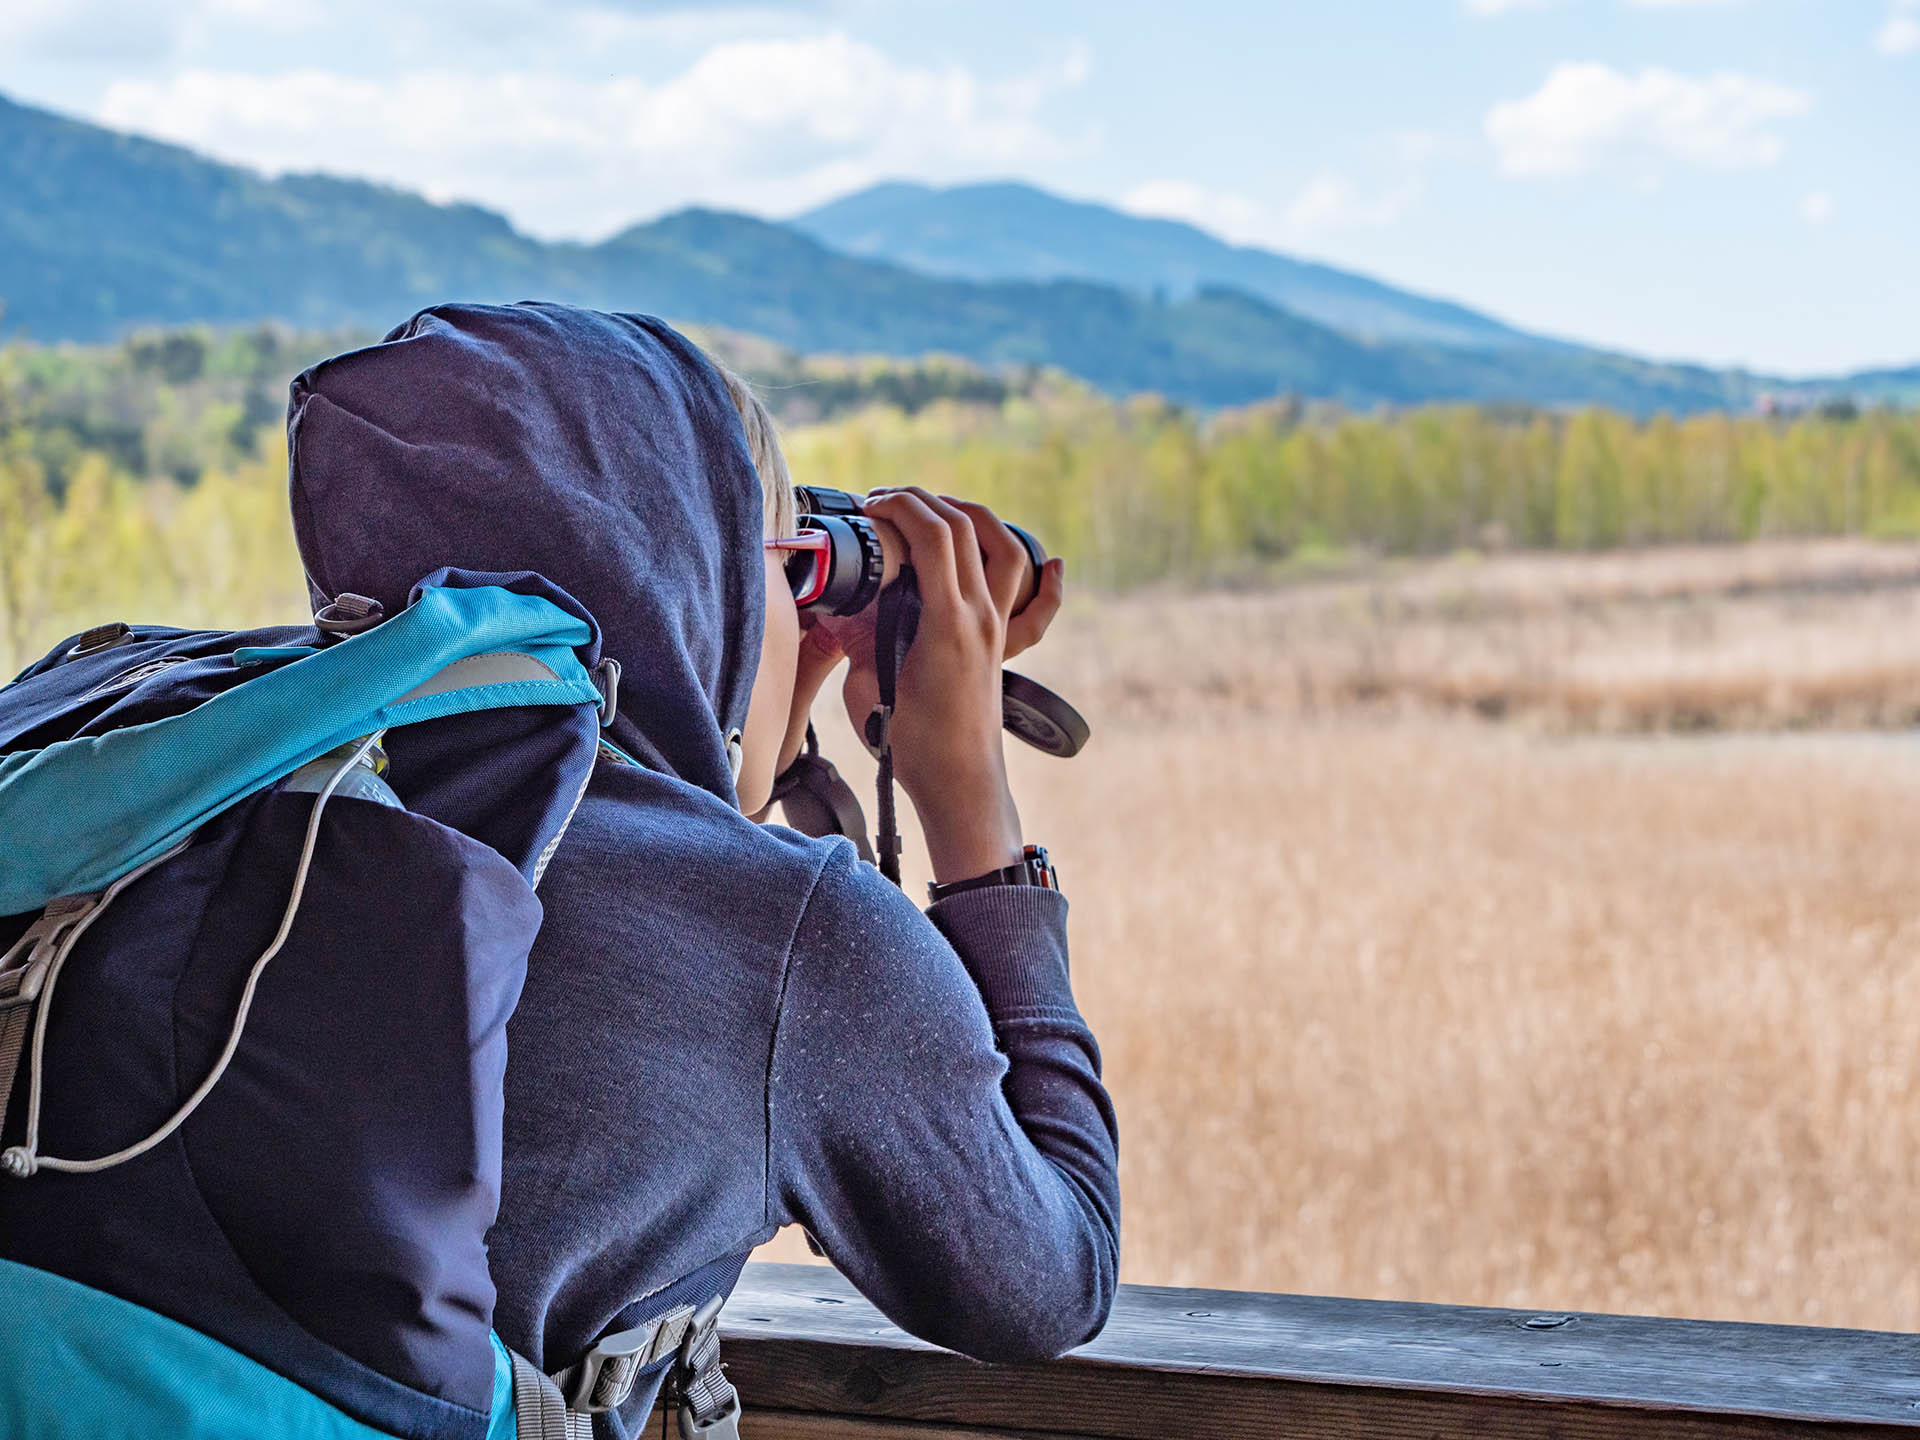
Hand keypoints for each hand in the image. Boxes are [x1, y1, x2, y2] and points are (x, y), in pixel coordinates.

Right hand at [852, 487, 1036, 881]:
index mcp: (947, 622)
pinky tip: (1054, 565)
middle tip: (886, 501)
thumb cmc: (911, 744)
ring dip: (973, 516)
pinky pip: (1036, 606)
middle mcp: (981, 616)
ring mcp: (997, 629)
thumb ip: (857, 637)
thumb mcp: (865, 685)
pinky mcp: (1002, 646)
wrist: (959, 783)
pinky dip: (1046, 580)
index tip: (869, 507)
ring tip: (939, 508)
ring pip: (1005, 548)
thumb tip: (846, 603)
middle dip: (922, 500)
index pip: (933, 535)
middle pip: (964, 527)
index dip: (900, 507)